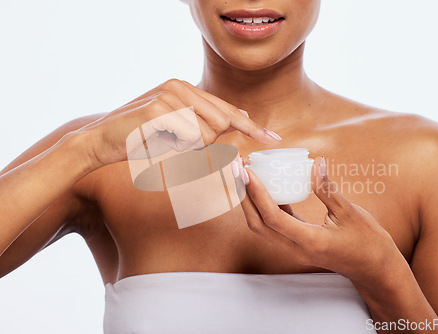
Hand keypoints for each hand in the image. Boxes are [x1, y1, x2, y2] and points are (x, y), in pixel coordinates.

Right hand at [77, 79, 280, 168]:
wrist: (100, 141)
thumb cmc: (140, 138)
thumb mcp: (176, 130)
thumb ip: (205, 124)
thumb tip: (240, 119)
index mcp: (185, 88)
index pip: (226, 109)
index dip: (251, 126)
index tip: (273, 139)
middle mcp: (179, 86)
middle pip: (221, 123)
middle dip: (210, 143)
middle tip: (184, 146)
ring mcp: (168, 96)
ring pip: (206, 133)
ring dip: (189, 148)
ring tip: (164, 141)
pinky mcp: (157, 111)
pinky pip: (187, 138)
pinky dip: (176, 148)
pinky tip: (156, 141)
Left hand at [235, 156, 400, 283]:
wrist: (374, 268)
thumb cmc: (367, 242)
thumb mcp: (350, 213)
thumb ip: (328, 189)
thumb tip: (316, 162)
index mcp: (310, 241)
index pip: (273, 218)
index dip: (256, 193)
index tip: (247, 171)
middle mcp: (297, 248)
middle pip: (258, 224)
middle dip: (244, 196)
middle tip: (237, 170)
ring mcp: (295, 249)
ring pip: (262, 227)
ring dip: (250, 202)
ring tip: (246, 176)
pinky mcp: (297, 245)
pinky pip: (273, 226)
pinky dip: (264, 207)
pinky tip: (265, 188)